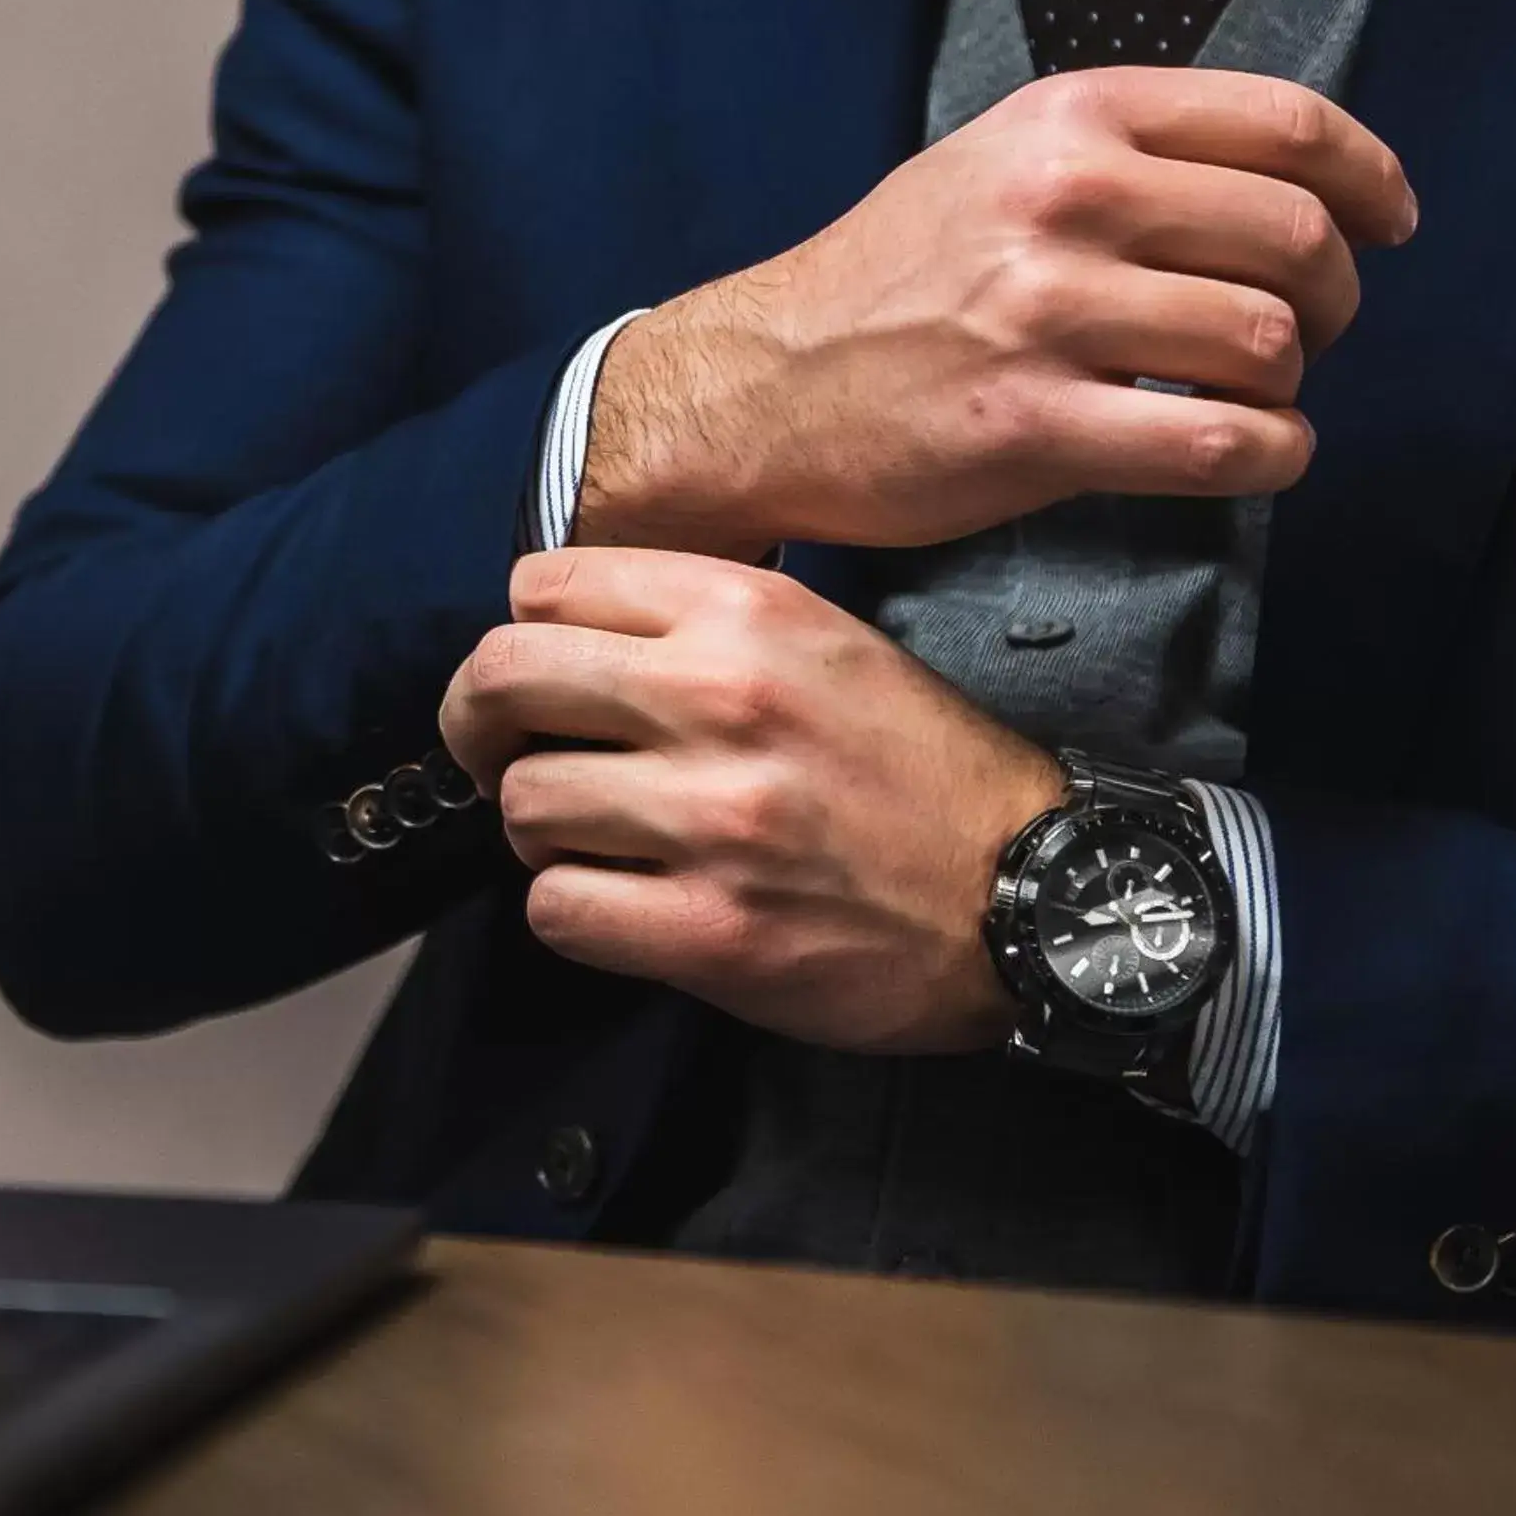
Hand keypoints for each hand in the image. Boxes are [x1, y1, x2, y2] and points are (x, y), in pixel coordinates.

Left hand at [439, 547, 1063, 1052]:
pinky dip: (575, 913)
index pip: (542, 585)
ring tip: (607, 843)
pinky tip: (628, 905)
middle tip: (508, 759)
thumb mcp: (821, 641)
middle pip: (502, 679)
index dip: (521, 639)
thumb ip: (693, 622)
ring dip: (545, 832)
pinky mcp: (713, 930)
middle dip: (482, 727)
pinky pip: (557, 909)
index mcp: (745, 612)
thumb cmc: (918, 769)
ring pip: (523, 802)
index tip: (539, 684)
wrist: (1034, 894)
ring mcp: (715, 819)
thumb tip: (557, 636)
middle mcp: (720, 697)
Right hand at [574, 66, 1415, 555]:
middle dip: (1335, 298)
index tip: (1387, 224)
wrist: (762, 388)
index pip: (1286, 125)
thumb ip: (1123, 156)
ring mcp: (1049, 316)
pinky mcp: (1035, 428)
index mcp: (1069, 121)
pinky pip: (1220, 444)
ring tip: (1247, 398)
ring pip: (1270, 342)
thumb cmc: (886, 284)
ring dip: (1289, 385)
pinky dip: (1266, 457)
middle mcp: (1065, 202)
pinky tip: (1240, 455)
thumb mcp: (994, 165)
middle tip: (1306, 335)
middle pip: (1297, 236)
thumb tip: (1280, 188)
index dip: (1370, 181)